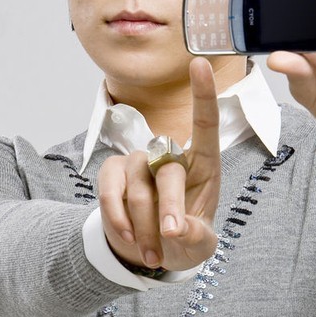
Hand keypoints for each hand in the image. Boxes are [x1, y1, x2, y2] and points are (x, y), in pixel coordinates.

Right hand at [97, 58, 220, 271]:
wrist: (151, 253)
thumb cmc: (184, 240)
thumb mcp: (200, 245)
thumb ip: (195, 236)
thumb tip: (176, 228)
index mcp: (203, 166)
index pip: (204, 125)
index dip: (203, 95)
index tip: (200, 62)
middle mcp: (170, 158)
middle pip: (168, 170)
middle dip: (168, 206)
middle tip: (170, 236)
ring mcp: (139, 164)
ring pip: (138, 184)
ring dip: (144, 223)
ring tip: (153, 254)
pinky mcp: (113, 175)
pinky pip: (110, 192)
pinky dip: (118, 218)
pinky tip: (129, 237)